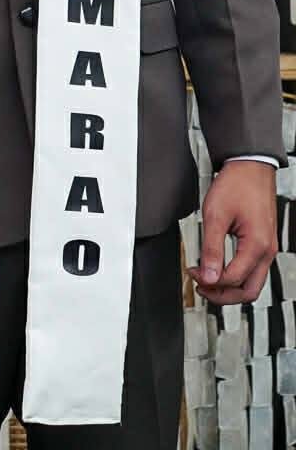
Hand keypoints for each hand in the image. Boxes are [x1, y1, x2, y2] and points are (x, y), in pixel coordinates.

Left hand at [189, 160, 276, 304]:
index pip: (233, 279)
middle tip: (201, 288)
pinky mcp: (263, 243)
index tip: (194, 273)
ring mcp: (267, 248)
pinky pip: (253, 270)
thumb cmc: (236, 184)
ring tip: (208, 280)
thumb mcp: (216, 215)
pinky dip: (236, 275)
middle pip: (248, 291)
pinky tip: (220, 269)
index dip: (210, 281)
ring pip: (252, 284)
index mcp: (257, 245)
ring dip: (229, 287)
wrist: (250, 166)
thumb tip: (207, 276)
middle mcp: (267, 251)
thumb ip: (211, 248)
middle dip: (223, 295)